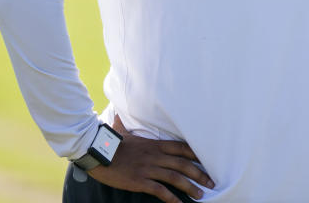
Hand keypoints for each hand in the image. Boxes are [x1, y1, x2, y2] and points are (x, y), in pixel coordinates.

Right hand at [87, 115, 214, 202]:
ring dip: (190, 187)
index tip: (208, 161)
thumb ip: (124, 125)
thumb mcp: (122, 132)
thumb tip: (116, 114)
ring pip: (175, 178)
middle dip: (200, 174)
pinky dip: (171, 198)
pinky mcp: (140, 181)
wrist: (97, 152)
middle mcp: (155, 155)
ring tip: (201, 195)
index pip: (181, 148)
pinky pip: (160, 190)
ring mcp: (148, 168)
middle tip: (211, 183)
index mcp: (154, 144)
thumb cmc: (110, 143)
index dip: (196, 155)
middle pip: (183, 164)